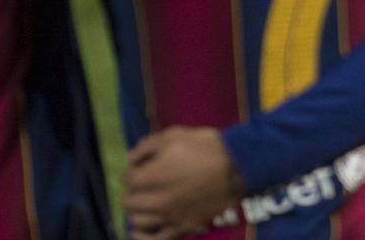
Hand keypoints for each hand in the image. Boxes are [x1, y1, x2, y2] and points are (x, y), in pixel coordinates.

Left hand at [125, 126, 244, 239]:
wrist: (237, 167)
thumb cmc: (204, 147)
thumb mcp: (173, 135)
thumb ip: (146, 147)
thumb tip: (132, 159)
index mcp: (152, 176)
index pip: (127, 179)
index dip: (132, 170)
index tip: (141, 166)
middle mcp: (157, 200)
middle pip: (129, 202)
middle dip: (133, 191)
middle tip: (144, 184)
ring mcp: (170, 217)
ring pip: (138, 222)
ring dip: (139, 211)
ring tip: (147, 203)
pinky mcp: (184, 227)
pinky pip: (157, 239)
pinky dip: (147, 235)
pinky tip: (148, 226)